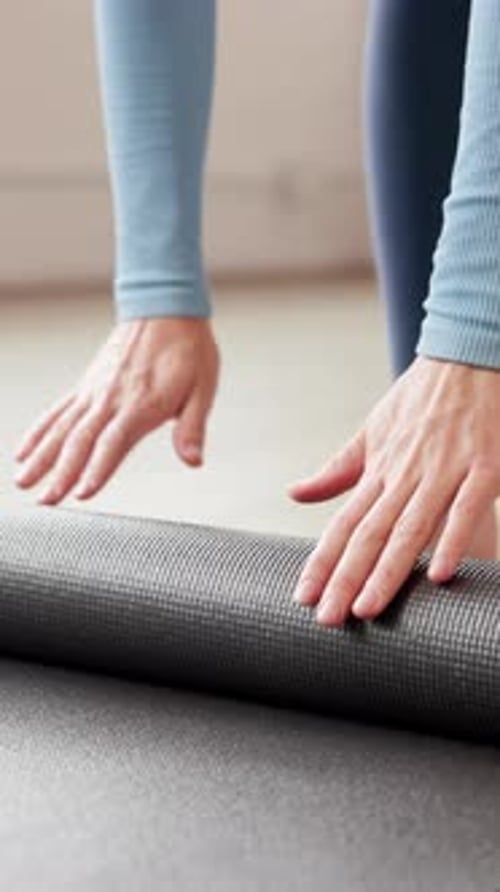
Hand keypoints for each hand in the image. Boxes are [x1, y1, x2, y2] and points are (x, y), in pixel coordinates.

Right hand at [14, 317, 219, 503]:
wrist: (165, 306)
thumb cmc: (188, 348)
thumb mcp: (202, 388)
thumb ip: (192, 427)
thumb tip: (193, 460)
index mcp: (142, 403)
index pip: (114, 442)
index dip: (98, 469)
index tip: (82, 492)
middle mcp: (112, 398)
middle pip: (81, 440)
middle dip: (61, 473)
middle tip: (46, 500)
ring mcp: (95, 391)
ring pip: (62, 428)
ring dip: (42, 457)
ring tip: (24, 482)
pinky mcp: (87, 385)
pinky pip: (58, 410)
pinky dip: (39, 431)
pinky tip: (24, 451)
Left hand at [289, 356, 499, 625]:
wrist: (467, 356)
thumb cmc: (420, 398)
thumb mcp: (371, 430)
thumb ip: (337, 468)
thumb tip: (294, 493)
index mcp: (379, 470)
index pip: (344, 524)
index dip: (324, 561)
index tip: (304, 596)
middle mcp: (405, 474)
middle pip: (370, 534)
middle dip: (346, 577)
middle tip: (328, 618)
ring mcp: (444, 470)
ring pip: (411, 526)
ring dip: (388, 569)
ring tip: (368, 606)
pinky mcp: (484, 466)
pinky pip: (466, 508)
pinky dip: (452, 539)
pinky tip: (438, 574)